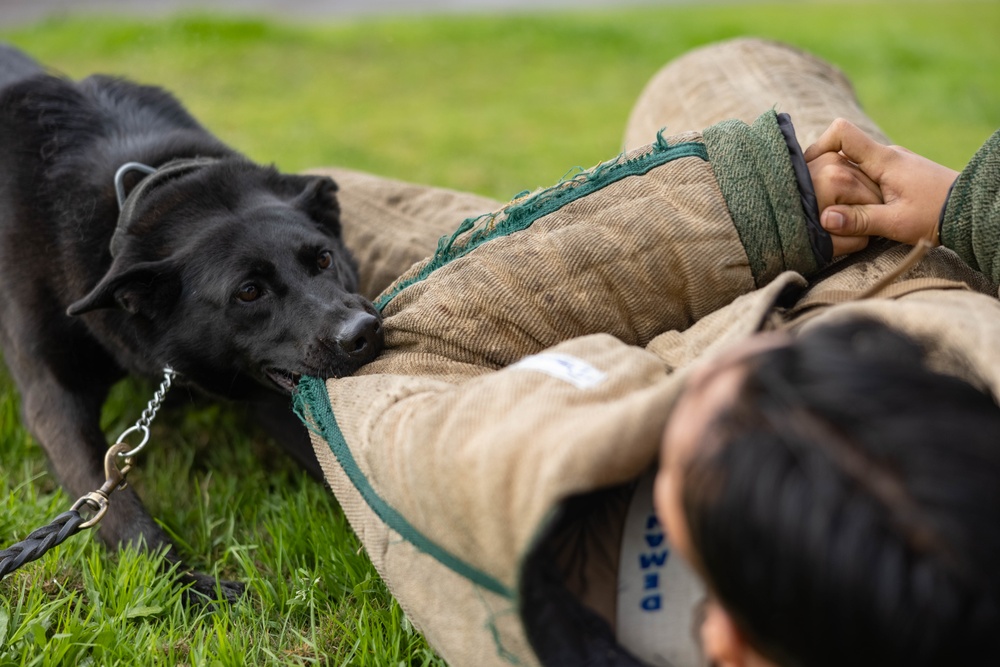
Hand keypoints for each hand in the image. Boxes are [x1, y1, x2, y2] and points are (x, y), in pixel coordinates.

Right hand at [804, 119, 958, 255]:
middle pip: (842, 150)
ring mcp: (893, 163)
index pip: (841, 132)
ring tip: (834, 207)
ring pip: (854, 163)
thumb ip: (859, 220)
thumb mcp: (896, 223)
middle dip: (824, 171)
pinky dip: (855, 187)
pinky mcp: (898, 174)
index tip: (808, 168)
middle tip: (814, 196)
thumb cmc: (936, 216)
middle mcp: (886, 155)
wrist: (972, 210)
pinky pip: (867, 173)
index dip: (818, 145)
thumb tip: (823, 219)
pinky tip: (855, 208)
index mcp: (883, 160)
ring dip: (840, 182)